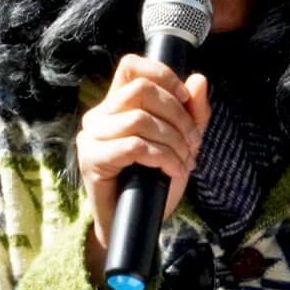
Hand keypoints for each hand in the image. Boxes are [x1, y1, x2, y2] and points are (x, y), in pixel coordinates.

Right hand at [77, 54, 209, 283]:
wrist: (135, 224)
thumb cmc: (154, 182)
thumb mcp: (183, 143)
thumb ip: (193, 113)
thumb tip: (198, 79)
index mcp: (118, 104)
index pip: (132, 66)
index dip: (162, 74)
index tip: (185, 98)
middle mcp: (100, 115)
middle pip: (141, 90)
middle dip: (177, 115)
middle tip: (193, 142)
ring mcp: (92, 136)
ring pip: (140, 118)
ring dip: (173, 141)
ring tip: (184, 162)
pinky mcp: (92, 159)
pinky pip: (134, 146)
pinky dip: (163, 158)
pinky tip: (172, 172)